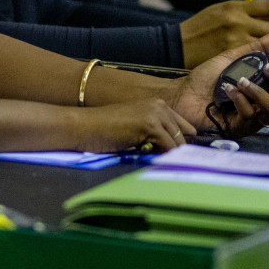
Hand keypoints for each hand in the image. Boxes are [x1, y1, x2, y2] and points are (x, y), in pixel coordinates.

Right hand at [69, 98, 197, 153]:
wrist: (85, 127)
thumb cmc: (106, 130)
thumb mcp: (136, 128)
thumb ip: (155, 133)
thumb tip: (174, 151)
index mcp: (157, 104)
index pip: (183, 126)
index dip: (180, 143)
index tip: (178, 158)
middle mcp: (159, 105)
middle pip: (183, 135)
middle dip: (177, 151)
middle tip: (168, 164)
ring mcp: (156, 114)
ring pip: (178, 142)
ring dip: (169, 156)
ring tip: (156, 163)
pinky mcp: (150, 125)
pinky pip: (168, 148)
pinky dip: (163, 158)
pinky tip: (151, 161)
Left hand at [169, 29, 268, 137]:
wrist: (183, 93)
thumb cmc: (208, 77)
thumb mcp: (234, 57)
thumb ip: (259, 46)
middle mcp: (267, 103)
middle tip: (268, 70)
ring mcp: (255, 118)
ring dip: (260, 92)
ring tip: (242, 80)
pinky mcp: (241, 128)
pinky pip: (251, 116)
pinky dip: (240, 99)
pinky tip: (227, 89)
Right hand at [180, 0, 268, 67]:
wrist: (180, 45)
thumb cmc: (201, 27)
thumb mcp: (220, 11)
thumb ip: (243, 12)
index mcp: (235, 7)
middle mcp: (238, 21)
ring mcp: (236, 40)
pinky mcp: (233, 56)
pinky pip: (257, 58)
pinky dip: (264, 59)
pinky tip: (265, 62)